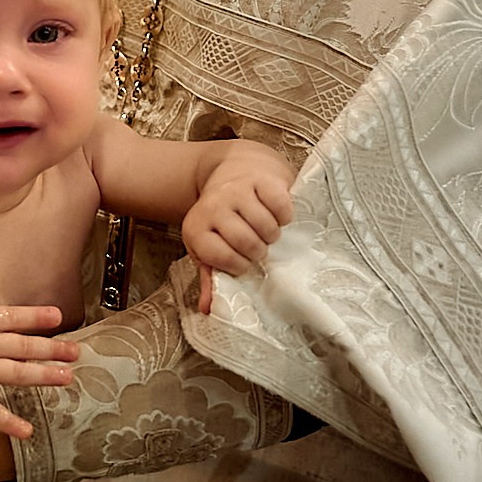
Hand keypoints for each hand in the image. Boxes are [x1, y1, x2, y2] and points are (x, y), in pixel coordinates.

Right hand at [0, 297, 79, 438]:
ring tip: (68, 378)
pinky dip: (9, 423)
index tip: (58, 317)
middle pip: (24, 345)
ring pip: (19, 373)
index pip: (12, 317)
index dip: (36, 317)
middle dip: (53, 348)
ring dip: (45, 376)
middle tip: (77, 352)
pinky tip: (27, 431)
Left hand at [183, 149, 293, 312]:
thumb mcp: (210, 247)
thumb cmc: (223, 220)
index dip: (237, 265)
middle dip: (258, 251)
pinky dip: (285, 216)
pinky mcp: (260, 179)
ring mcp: (236, 190)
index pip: (219, 258)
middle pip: (246, 242)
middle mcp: (212, 206)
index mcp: (195, 228)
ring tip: (267, 232)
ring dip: (272, 234)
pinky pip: (281, 206)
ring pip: (266, 225)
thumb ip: (210, 277)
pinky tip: (277, 216)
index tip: (243, 263)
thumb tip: (208, 309)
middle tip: (259, 248)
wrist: (233, 173)